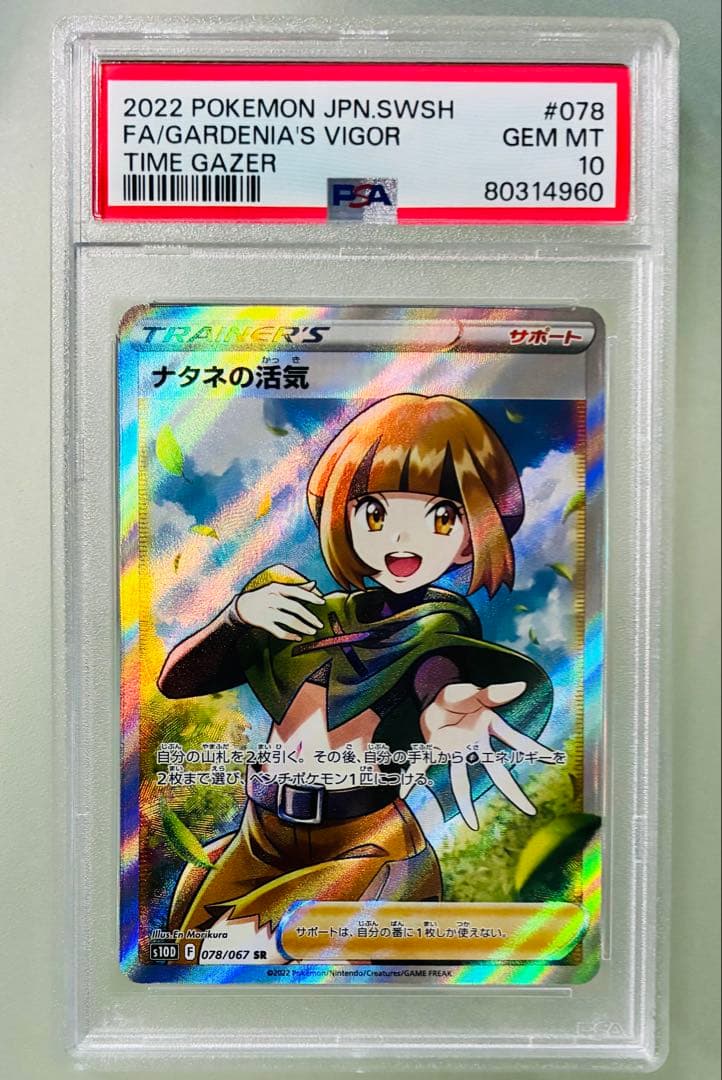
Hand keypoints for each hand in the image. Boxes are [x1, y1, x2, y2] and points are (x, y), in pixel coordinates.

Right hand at [234, 579, 324, 641]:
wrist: (241, 606)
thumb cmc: (264, 595)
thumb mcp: (277, 588)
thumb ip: (296, 587)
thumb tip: (314, 584)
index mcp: (277, 588)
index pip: (297, 591)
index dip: (310, 596)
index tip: (322, 602)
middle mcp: (272, 598)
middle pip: (295, 607)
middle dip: (309, 617)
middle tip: (319, 624)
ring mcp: (267, 611)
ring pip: (289, 620)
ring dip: (302, 627)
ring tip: (312, 632)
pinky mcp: (263, 623)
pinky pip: (279, 631)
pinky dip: (290, 636)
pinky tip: (298, 638)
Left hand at [420, 681, 554, 829]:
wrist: (435, 696)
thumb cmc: (457, 696)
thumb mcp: (472, 691)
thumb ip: (493, 692)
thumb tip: (521, 686)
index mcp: (487, 727)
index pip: (513, 739)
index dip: (531, 748)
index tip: (551, 757)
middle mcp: (474, 745)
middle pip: (496, 772)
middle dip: (512, 791)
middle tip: (530, 811)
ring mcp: (455, 750)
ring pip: (462, 780)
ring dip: (466, 801)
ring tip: (473, 825)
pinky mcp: (435, 749)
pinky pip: (423, 765)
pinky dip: (413, 778)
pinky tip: (407, 791)